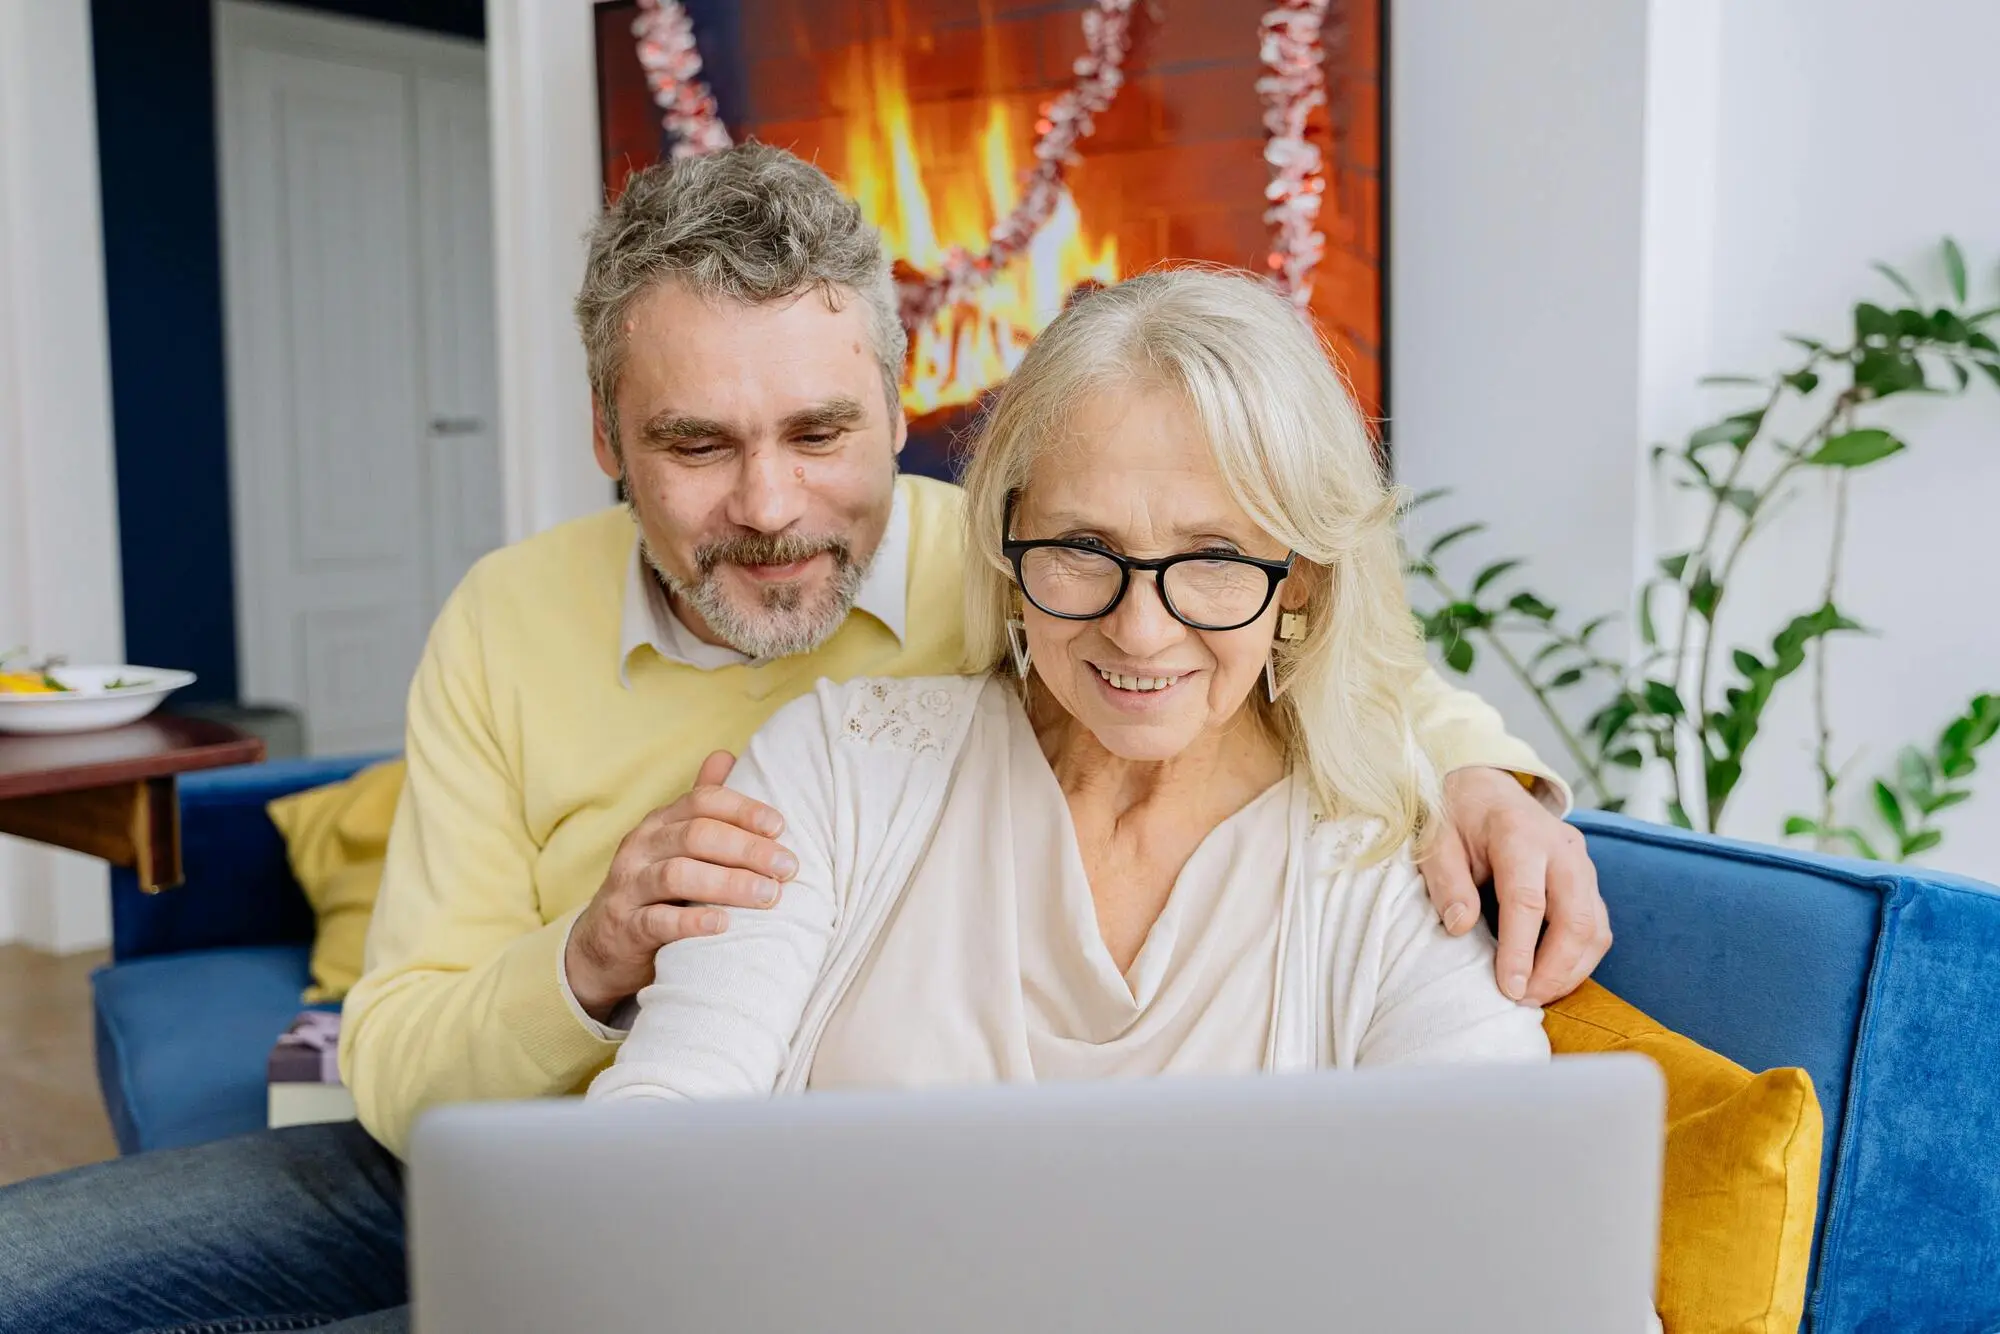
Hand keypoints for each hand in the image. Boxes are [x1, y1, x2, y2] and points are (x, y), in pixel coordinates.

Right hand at [565, 751, 798, 1022]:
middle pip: (696, 835)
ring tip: (767, 895)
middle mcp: (641, 847)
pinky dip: (691, 922)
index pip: (703, 801)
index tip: (780, 827)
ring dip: (728, 883)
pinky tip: (724, 925)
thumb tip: (726, 755)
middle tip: (787, 867)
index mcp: (660, 822)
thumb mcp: (674, 843)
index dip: (743, 809)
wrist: (605, 943)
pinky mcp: (625, 927)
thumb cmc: (655, 887)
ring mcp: (629, 886)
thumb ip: (701, 805)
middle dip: (747, 849)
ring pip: (677, 875)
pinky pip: (657, 921)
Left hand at [1418, 767, 1608, 1005]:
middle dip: (1554, 970)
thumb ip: (1447, 881)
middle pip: (1577, 919)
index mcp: (1520, 834)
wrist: (1485, 790)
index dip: (1520, 950)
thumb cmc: (1457, 819)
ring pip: (1596, 929)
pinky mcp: (1588, 880)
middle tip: (1522, 1001)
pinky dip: (1579, 960)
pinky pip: (1598, 927)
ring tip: (1534, 997)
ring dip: (1571, 971)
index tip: (1509, 988)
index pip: (1528, 900)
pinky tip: (1550, 978)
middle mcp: (1562, 848)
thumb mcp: (1436, 842)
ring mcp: (1582, 864)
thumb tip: (1460, 926)